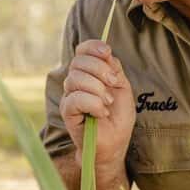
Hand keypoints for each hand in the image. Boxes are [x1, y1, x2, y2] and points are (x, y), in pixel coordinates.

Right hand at [60, 39, 135, 166]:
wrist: (114, 143)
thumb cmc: (118, 116)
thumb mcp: (122, 87)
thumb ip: (113, 68)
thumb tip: (105, 52)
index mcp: (88, 73)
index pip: (82, 50)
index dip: (92, 47)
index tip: (107, 52)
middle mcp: (75, 82)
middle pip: (78, 62)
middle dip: (100, 69)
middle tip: (113, 84)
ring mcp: (69, 96)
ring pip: (76, 79)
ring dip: (98, 89)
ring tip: (108, 103)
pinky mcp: (67, 112)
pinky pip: (75, 99)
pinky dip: (93, 104)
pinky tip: (101, 112)